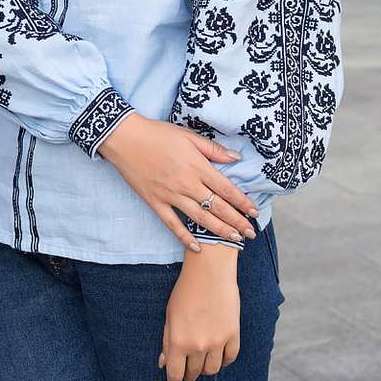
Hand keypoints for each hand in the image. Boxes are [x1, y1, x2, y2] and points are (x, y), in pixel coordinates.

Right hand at [97, 113, 258, 250]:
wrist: (126, 138)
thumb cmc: (158, 133)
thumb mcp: (188, 136)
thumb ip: (213, 149)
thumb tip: (235, 158)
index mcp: (197, 166)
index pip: (226, 188)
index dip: (242, 202)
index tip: (255, 212)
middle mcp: (186, 183)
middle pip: (217, 207)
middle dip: (237, 221)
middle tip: (251, 233)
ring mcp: (170, 195)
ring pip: (200, 218)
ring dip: (219, 230)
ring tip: (234, 240)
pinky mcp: (155, 202)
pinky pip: (172, 224)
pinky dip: (185, 237)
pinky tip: (197, 247)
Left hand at [159, 245, 239, 380]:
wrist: (210, 270)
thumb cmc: (186, 289)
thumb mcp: (170, 314)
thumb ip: (167, 340)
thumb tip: (164, 363)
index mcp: (179, 341)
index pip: (175, 374)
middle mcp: (199, 345)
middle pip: (194, 372)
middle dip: (189, 375)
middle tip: (187, 373)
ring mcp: (218, 341)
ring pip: (212, 369)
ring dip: (205, 370)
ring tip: (202, 365)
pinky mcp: (233, 334)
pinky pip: (230, 358)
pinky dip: (223, 361)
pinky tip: (218, 356)